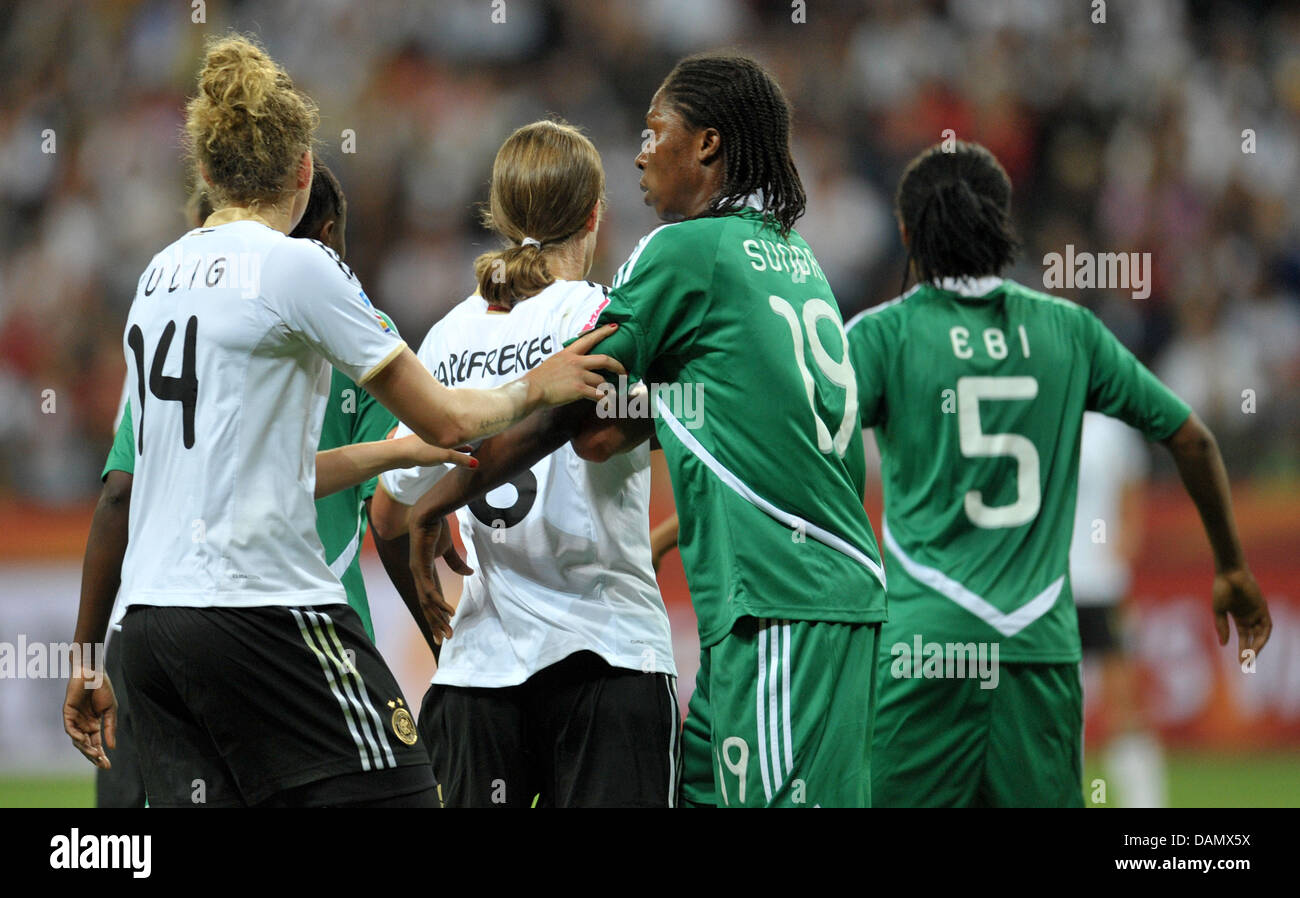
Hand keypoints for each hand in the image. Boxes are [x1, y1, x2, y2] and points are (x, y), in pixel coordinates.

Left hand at [64, 668, 116, 768]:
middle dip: (94, 756)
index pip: (97, 744)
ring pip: (78, 740)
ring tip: (96, 755)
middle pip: (87, 746)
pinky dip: (76, 736)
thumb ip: (110, 728)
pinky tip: (84, 741)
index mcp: (94, 724)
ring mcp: (75, 720)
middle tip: (103, 765)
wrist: (93, 672)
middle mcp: (83, 725)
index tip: (108, 766)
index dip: (102, 755)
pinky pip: (70, 729)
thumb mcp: (110, 710)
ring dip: (86, 749)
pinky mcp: (67, 713)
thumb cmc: (103, 688)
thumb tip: (112, 747)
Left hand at [393, 434, 477, 468]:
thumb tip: (476, 464)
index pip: (459, 432)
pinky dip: (444, 450)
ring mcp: (428, 439)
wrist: (399, 454)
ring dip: (453, 446)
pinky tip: (444, 455)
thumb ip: (460, 459)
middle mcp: (435, 432)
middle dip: (462, 441)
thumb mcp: (445, 456)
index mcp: (442, 431)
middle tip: (472, 446)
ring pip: (445, 442)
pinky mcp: (421, 446)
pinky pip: (438, 447)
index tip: (478, 437)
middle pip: (452, 436)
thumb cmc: (421, 451)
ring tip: (463, 451)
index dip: (468, 435)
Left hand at [410, 514, 472, 641]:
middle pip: (427, 606)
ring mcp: (418, 573)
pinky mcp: (420, 568)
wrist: (428, 514)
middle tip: (443, 639)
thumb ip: (456, 563)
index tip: (444, 626)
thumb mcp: (449, 550)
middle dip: (435, 624)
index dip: (436, 614)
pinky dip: (438, 604)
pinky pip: (430, 591)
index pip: (430, 599)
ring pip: (428, 603)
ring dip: (438, 619)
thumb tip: (470, 573)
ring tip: (447, 632)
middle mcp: (419, 576)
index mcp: (425, 573)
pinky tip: (447, 614)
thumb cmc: (436, 528)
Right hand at [524, 323, 626, 405]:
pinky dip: (605, 400)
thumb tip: (573, 368)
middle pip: (604, 359)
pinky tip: (608, 405)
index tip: (615, 327)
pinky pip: (598, 395)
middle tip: (624, 372)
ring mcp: (578, 375)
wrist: (531, 389)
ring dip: (608, 388)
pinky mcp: (579, 389)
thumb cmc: (538, 379)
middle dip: (617, 366)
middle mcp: (576, 361)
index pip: (589, 338)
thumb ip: (565, 362)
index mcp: (569, 353)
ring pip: (602, 380)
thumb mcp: (553, 362)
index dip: (604, 332)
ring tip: (611, 394)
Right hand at [1212, 568, 1271, 662]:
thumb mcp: (1219, 611)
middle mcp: (1250, 617)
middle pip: (1253, 639)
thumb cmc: (1222, 589)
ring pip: (1260, 635)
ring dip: (1257, 647)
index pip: (1243, 638)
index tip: (1239, 663)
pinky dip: (1262, 637)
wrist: (1229, 573)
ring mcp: (1257, 613)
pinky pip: (1266, 627)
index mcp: (1239, 617)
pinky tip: (1256, 645)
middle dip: (1250, 652)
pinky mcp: (1263, 609)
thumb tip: (1223, 644)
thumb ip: (1222, 627)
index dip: (1242, 650)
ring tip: (1250, 657)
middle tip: (1246, 665)